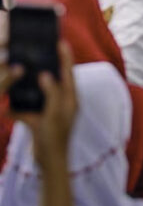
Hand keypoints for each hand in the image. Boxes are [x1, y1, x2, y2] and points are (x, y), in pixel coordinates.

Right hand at [13, 42, 76, 172]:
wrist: (49, 163)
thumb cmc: (55, 139)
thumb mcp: (55, 114)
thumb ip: (53, 93)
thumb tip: (47, 75)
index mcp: (71, 100)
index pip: (69, 74)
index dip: (65, 57)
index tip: (61, 42)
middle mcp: (62, 103)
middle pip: (54, 80)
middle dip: (46, 68)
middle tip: (39, 51)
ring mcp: (50, 111)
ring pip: (39, 94)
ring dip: (28, 88)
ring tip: (20, 74)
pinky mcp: (39, 120)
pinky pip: (27, 110)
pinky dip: (18, 109)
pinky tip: (7, 107)